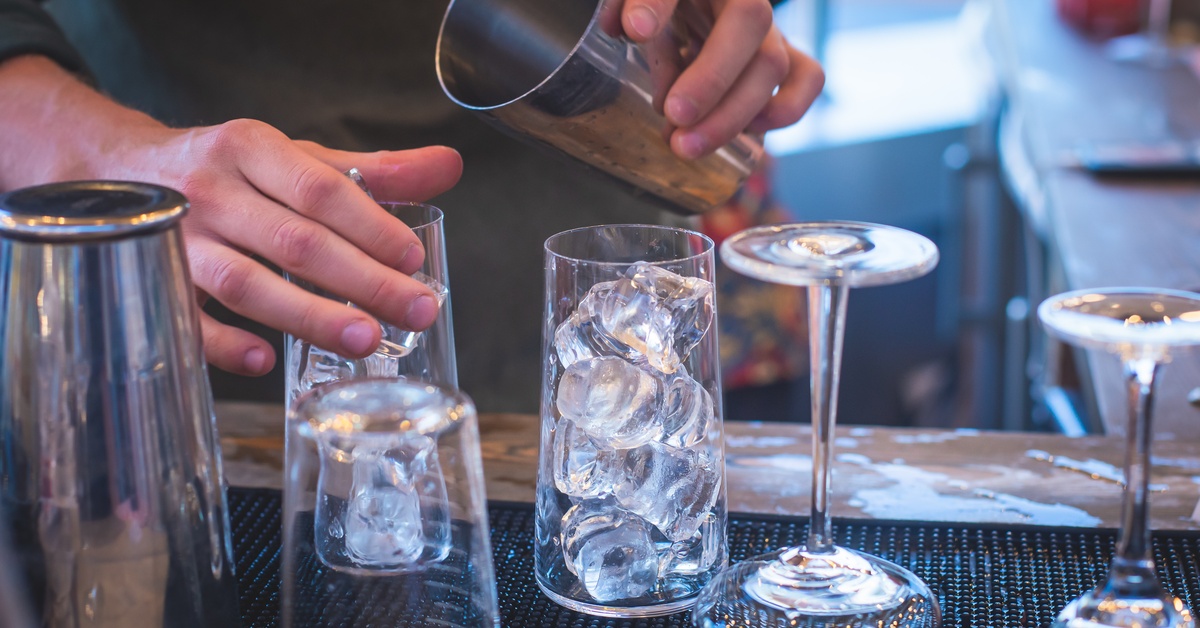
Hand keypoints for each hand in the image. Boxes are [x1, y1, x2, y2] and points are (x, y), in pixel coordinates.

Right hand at [0, 56, 463, 378]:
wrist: (116, 167)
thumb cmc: (229, 170)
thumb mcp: (295, 157)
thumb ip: (372, 170)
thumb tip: (448, 167)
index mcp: (251, 148)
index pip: (319, 189)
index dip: (370, 225)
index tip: (414, 260)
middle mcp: (211, 190)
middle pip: (294, 241)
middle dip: (362, 280)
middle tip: (415, 311)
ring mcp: (179, 239)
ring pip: (246, 283)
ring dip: (308, 315)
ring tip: (365, 340)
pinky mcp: (154, 281)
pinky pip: (187, 318)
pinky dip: (224, 343)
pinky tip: (265, 360)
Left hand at [620, 0, 823, 158]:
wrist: (695, 9)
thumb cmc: (665, 5)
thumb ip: (633, 4)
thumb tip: (632, 28)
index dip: (660, 6)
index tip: (634, 31)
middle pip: (749, 26)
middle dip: (710, 83)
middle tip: (673, 120)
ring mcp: (771, 28)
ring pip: (773, 64)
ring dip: (731, 115)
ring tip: (686, 146)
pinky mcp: (786, 57)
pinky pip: (807, 78)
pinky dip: (781, 111)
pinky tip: (741, 134)